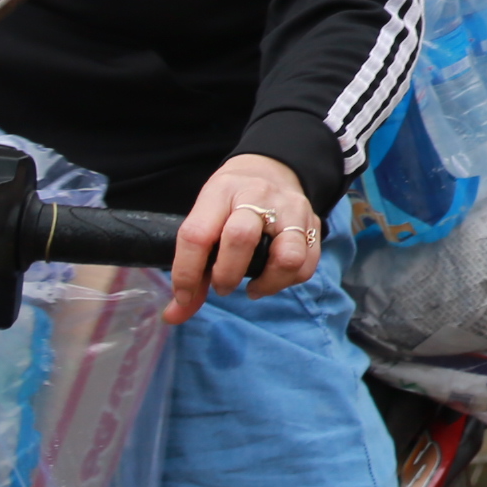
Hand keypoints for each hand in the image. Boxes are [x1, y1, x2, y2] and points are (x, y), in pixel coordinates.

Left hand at [170, 152, 320, 321]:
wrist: (272, 170)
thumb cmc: (230, 203)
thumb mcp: (205, 219)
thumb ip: (192, 270)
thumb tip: (173, 317)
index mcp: (220, 192)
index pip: (197, 234)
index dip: (186, 272)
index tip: (184, 296)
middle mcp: (257, 195)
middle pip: (241, 238)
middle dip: (227, 274)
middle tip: (222, 287)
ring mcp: (291, 209)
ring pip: (287, 255)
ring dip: (267, 282)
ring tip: (253, 288)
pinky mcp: (313, 222)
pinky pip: (307, 264)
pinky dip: (288, 281)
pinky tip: (272, 278)